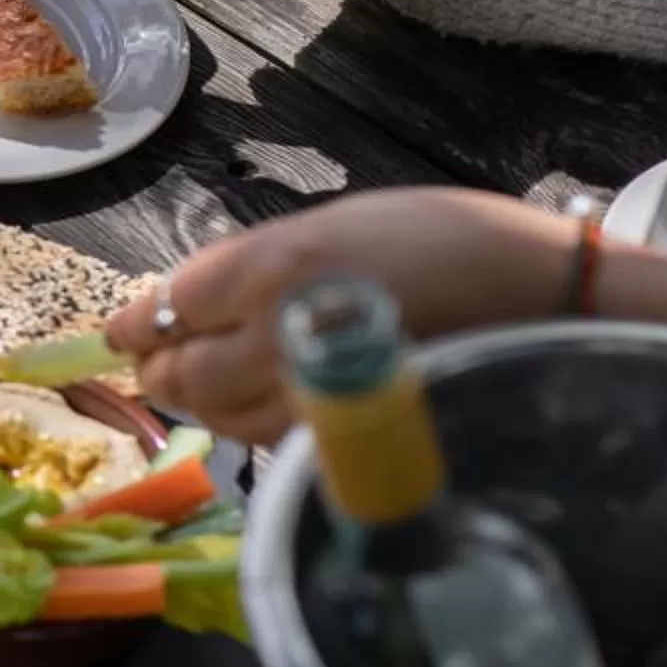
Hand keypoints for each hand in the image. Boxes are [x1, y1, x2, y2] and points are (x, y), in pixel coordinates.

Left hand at [105, 190, 575, 442]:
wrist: (546, 300)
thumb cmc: (448, 241)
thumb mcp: (337, 223)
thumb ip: (254, 266)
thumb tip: (188, 300)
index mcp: (271, 267)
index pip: (167, 306)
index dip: (137, 321)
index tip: (120, 330)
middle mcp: (274, 336)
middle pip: (176, 369)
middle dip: (158, 365)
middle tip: (152, 360)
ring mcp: (306, 399)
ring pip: (213, 413)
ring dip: (196, 398)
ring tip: (199, 380)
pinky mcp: (341, 443)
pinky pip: (262, 439)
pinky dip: (244, 423)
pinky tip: (255, 403)